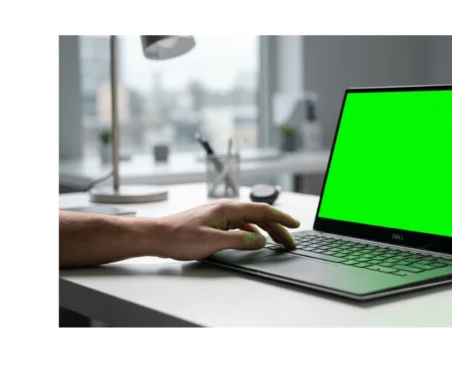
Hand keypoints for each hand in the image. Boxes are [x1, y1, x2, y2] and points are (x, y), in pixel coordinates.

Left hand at [155, 199, 300, 260]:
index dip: (281, 218)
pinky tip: (254, 241)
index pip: (262, 211)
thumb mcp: (212, 242)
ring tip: (277, 242)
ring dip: (266, 231)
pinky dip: (252, 233)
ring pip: (250, 221)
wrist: (156, 236)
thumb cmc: (178, 237)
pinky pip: (240, 226)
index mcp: (227, 209)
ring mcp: (219, 215)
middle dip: (277, 228)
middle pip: (259, 216)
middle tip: (290, 240)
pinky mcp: (214, 223)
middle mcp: (225, 209)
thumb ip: (239, 241)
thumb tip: (260, 241)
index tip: (295, 225)